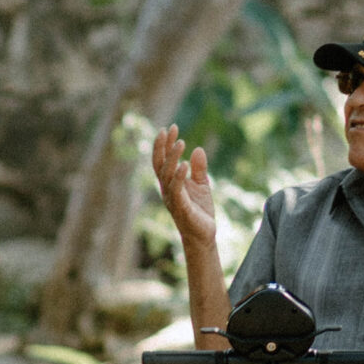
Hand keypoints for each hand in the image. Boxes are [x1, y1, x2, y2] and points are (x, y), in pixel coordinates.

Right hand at [152, 125, 216, 251]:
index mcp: (170, 183)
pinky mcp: (181, 208)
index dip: (165, 144)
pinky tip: (185, 164)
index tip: (170, 127)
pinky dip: (179, 176)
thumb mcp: (202, 185)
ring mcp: (172, 199)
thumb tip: (198, 149)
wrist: (204, 235)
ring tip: (181, 142)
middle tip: (169, 129)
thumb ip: (199, 168)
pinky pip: (177, 190)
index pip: (163, 160)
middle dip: (163, 146)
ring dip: (173, 158)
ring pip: (167, 175)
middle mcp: (167, 189)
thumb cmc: (200, 210)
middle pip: (160, 164)